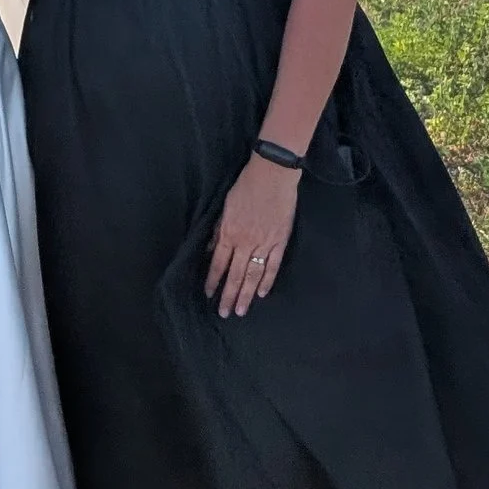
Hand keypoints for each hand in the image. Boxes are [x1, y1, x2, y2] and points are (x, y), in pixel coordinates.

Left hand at [207, 154, 299, 316]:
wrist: (272, 175)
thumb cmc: (246, 186)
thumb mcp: (225, 207)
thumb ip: (219, 230)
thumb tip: (212, 250)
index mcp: (229, 232)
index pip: (218, 263)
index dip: (213, 280)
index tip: (208, 294)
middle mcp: (245, 242)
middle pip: (235, 274)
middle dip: (228, 295)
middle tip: (224, 313)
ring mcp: (264, 243)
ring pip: (253, 275)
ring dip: (246, 294)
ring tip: (241, 310)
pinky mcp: (280, 241)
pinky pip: (273, 265)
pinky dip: (267, 280)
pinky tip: (262, 293)